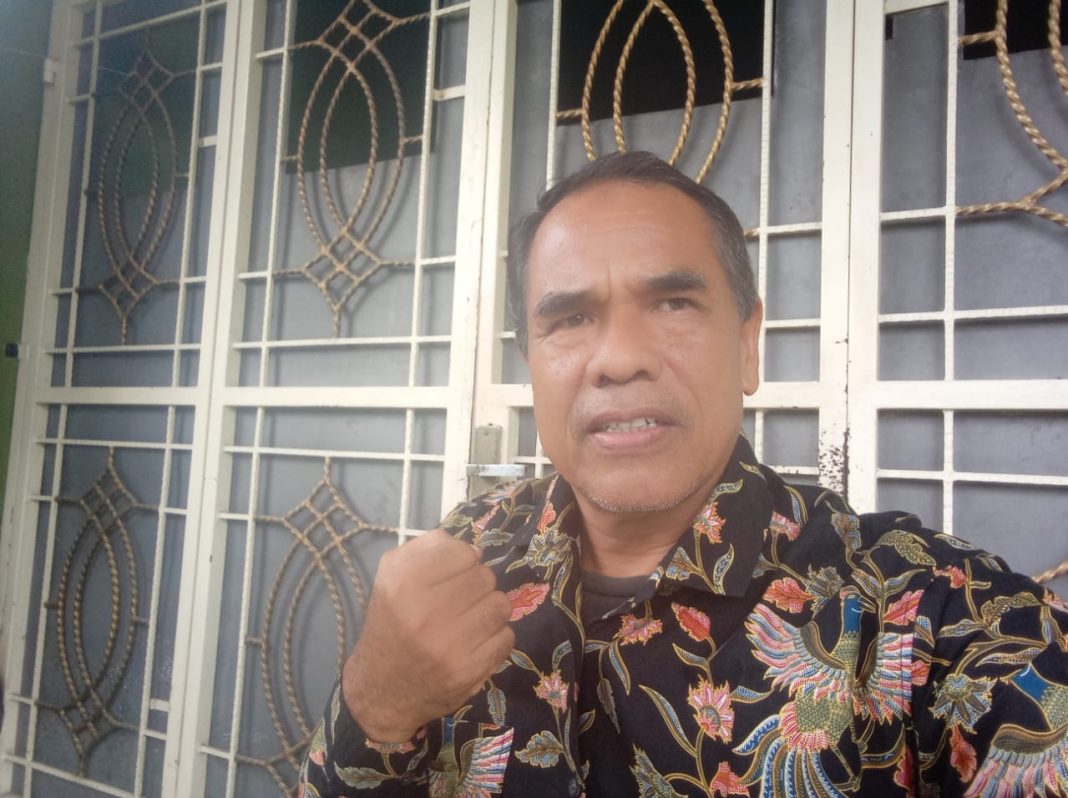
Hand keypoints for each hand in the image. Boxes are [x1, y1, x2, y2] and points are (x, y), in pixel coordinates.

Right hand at [341, 529, 515, 742]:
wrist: (380, 690)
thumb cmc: (392, 625)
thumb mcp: (391, 576)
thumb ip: (429, 549)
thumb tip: (474, 550)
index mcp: (402, 582)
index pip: (462, 552)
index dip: (462, 560)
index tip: (452, 575)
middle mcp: (424, 612)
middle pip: (485, 577)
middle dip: (477, 585)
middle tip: (459, 601)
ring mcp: (449, 644)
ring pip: (501, 605)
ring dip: (489, 610)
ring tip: (470, 620)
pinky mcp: (468, 671)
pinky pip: (506, 637)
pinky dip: (495, 638)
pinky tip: (474, 643)